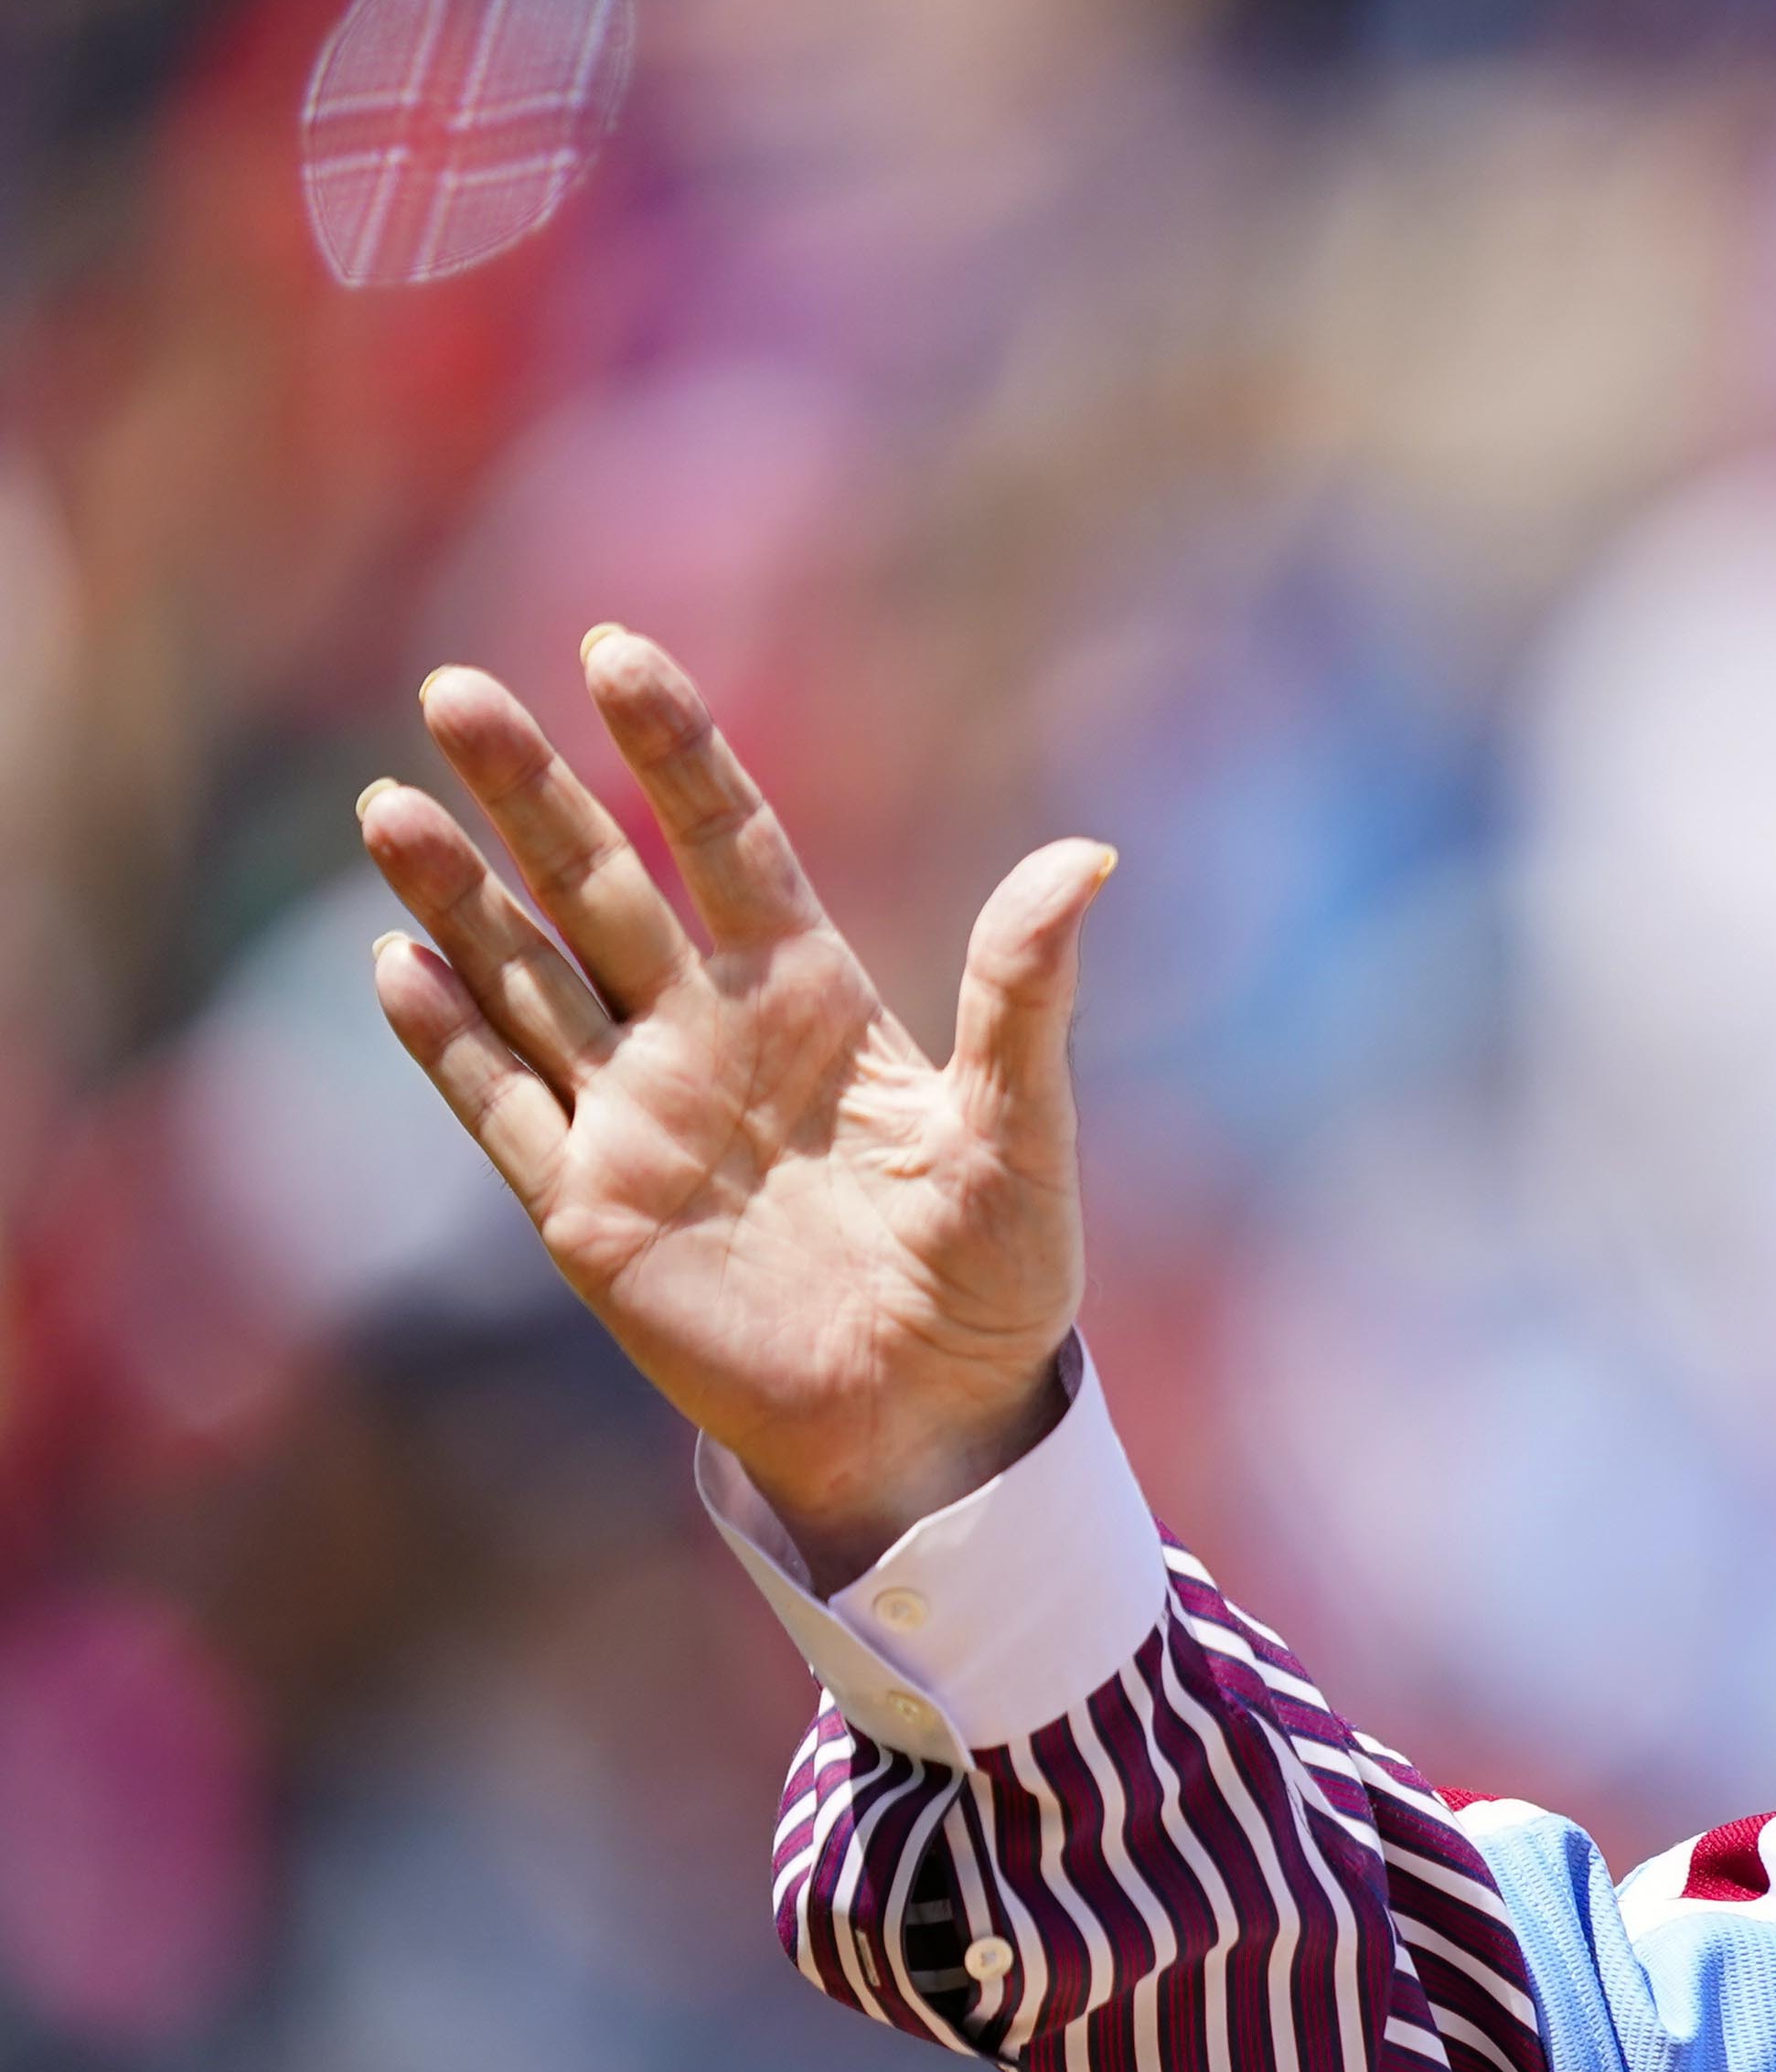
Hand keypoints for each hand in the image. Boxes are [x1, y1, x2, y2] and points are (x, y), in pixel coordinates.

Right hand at [363, 628, 1112, 1585]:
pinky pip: (504, 1106)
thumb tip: (1088, 860)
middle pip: (599, 887)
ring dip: (458, 898)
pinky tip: (401, 965)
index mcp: (810, 999)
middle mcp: (706, 1038)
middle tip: (456, 691)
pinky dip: (452, 1038)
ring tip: (391, 805)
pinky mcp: (588, 1209)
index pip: (727, 841)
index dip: (673, 748)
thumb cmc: (996, 1280)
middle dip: (529, 794)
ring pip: (526, 979)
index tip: (613, 650)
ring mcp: (636, 1117)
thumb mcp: (1021, 1131)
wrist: (933, 1421)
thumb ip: (1025, 994)